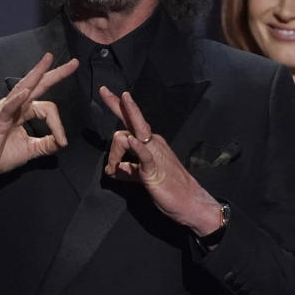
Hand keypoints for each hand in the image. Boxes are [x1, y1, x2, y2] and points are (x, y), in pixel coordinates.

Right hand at [0, 53, 78, 202]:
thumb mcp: (30, 150)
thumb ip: (47, 144)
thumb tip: (63, 142)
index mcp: (23, 111)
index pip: (48, 108)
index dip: (58, 124)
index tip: (62, 141)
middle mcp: (15, 106)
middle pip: (38, 85)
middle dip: (55, 73)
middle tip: (74, 63)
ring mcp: (4, 111)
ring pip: (23, 88)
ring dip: (36, 74)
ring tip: (47, 61)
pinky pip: (8, 108)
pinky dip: (17, 99)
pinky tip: (26, 93)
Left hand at [99, 88, 221, 236]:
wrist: (191, 203)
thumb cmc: (170, 189)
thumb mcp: (142, 177)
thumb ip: (128, 170)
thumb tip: (113, 169)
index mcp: (150, 143)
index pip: (132, 121)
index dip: (119, 106)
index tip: (106, 92)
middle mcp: (153, 143)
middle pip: (131, 121)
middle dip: (117, 105)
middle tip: (103, 91)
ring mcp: (155, 153)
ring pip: (134, 133)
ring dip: (115, 152)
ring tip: (112, 168)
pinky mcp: (155, 168)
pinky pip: (145, 154)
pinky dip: (138, 146)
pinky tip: (131, 140)